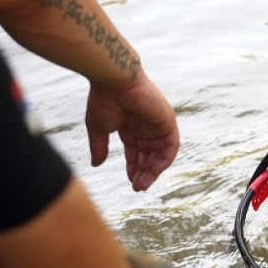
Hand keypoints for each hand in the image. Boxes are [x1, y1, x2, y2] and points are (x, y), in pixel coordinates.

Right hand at [85, 74, 179, 190]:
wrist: (114, 80)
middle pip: (149, 155)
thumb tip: (96, 164)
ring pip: (160, 153)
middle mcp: (145, 127)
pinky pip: (171, 146)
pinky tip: (155, 170)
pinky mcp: (168, 122)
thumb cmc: (104, 100)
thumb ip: (99, 147)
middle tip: (138, 187)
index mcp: (130, 127)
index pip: (135, 152)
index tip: (131, 182)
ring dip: (154, 170)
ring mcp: (157, 124)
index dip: (134, 167)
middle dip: (144, 172)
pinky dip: (165, 159)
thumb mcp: (98, 129)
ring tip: (143, 183)